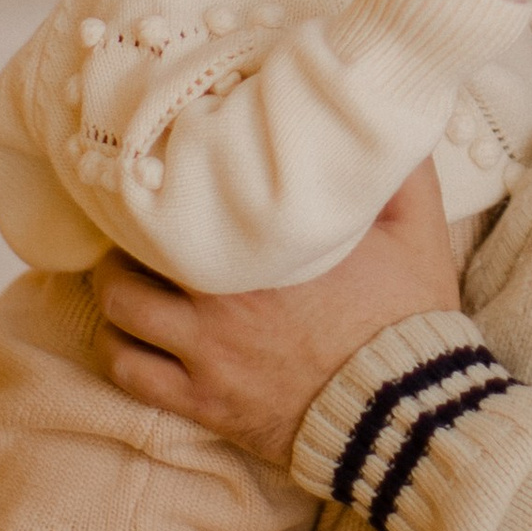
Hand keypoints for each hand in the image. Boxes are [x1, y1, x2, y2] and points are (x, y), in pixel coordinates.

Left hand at [95, 162, 461, 463]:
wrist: (406, 413)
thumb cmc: (408, 317)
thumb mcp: (416, 228)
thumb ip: (398, 168)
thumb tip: (380, 117)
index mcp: (264, 247)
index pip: (186, 195)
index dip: (168, 177)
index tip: (169, 170)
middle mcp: (222, 296)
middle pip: (135, 248)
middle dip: (130, 230)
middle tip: (139, 222)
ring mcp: (207, 352)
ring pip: (120, 307)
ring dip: (115, 286)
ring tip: (127, 273)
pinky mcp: (204, 402)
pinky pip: (130, 372)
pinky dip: (117, 348)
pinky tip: (127, 335)